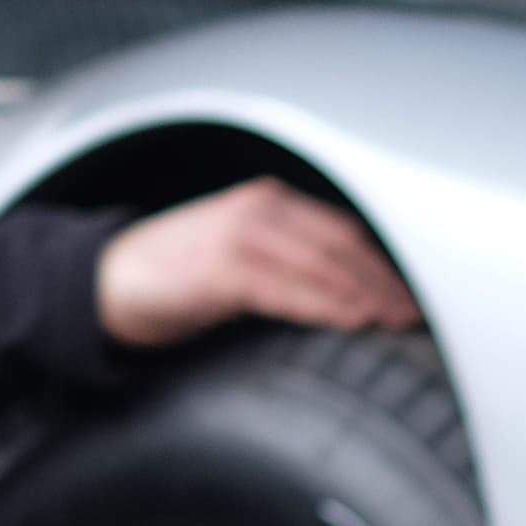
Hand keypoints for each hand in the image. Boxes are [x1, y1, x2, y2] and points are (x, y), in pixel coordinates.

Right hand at [95, 178, 419, 347]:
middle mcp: (259, 210)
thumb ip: (292, 264)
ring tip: (398, 321)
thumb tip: (352, 297)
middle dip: (385, 281)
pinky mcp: (221, 268)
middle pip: (342, 246)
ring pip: (321, 265)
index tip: (419, 294)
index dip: (384, 263)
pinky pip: (286, 288)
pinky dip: (323, 305)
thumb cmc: (178, 276)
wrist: (105, 282)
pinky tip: (352, 321)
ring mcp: (240, 236)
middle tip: (419, 315)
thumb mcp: (243, 259)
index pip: (344, 231)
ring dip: (365, 295)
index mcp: (270, 203)